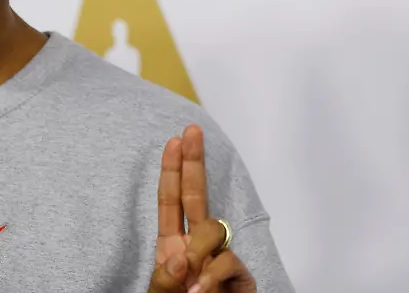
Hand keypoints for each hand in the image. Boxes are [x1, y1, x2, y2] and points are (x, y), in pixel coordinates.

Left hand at [147, 125, 256, 292]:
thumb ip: (165, 279)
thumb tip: (179, 256)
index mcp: (172, 248)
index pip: (171, 202)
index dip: (172, 171)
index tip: (174, 140)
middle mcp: (198, 248)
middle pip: (196, 197)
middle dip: (193, 162)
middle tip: (191, 131)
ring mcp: (221, 260)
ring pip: (212, 232)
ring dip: (197, 254)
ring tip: (190, 289)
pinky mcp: (242, 279)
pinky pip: (226, 263)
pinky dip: (212, 278)